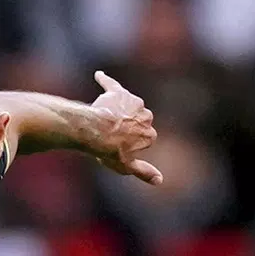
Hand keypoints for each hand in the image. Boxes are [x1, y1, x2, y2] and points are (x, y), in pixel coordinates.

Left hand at [90, 70, 161, 184]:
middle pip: (136, 121)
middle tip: (109, 137)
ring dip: (116, 112)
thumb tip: (160, 180)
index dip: (129, 144)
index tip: (119, 148)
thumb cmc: (109, 150)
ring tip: (102, 122)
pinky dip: (105, 81)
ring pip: (125, 106)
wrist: (94, 131)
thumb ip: (144, 172)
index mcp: (150, 133)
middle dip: (125, 127)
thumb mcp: (126, 166)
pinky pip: (111, 85)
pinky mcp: (118, 92)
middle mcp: (146, 114)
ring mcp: (133, 102)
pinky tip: (98, 75)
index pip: (143, 139)